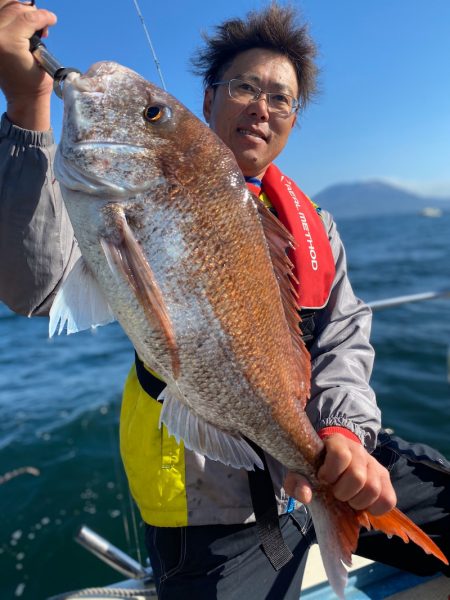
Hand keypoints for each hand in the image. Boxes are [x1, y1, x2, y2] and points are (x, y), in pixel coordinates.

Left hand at [0, 0, 56, 127]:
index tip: (53, 19)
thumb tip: (39, 18)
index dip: (43, 16)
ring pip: (3, 6)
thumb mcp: (42, 58)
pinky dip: (9, 13)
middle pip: (14, 8)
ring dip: (19, 9)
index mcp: (8, 43)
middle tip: (42, 23)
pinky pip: (0, 16)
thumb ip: (36, 34)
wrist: (23, 97)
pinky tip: (19, 22)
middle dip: (31, 12)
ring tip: (30, 20)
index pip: (27, 18)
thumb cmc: (35, 83)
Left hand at [284, 433, 396, 515]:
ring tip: (348, 500)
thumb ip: (296, 482)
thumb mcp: (300, 473)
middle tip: (336, 493)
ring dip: (358, 502)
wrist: (335, 461)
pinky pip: (388, 500)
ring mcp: (374, 463)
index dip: (331, 473)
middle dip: (343, 492)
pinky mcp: (385, 478)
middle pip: (358, 476)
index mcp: (337, 442)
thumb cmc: (317, 468)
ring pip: (374, 489)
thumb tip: (305, 496)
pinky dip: (375, 508)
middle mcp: (359, 450)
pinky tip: (362, 504)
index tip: (323, 479)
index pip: (340, 455)